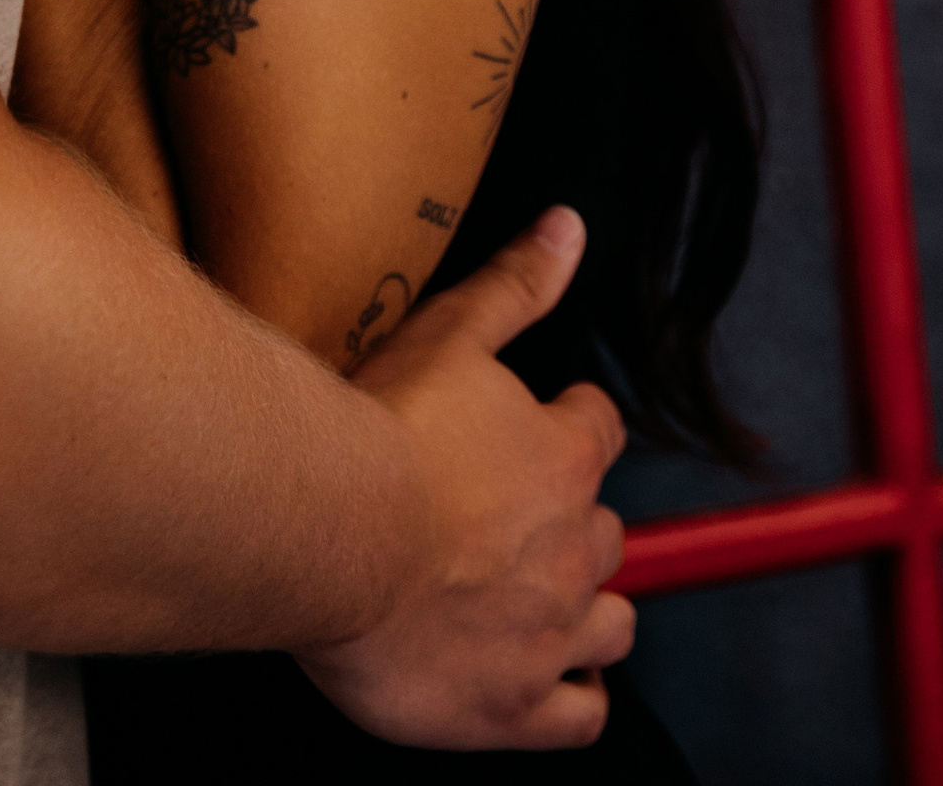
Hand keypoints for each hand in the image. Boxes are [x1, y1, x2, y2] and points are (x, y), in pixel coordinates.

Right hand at [296, 210, 633, 751]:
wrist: (329, 531)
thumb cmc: (381, 433)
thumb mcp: (451, 333)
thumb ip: (517, 284)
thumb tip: (570, 226)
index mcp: (567, 456)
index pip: (600, 431)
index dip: (570, 427)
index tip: (538, 432)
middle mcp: (576, 545)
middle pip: (609, 532)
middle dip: (574, 524)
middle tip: (514, 520)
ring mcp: (550, 633)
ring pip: (613, 623)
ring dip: (589, 608)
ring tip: (540, 598)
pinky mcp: (515, 707)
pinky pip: (582, 716)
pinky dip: (575, 698)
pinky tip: (548, 682)